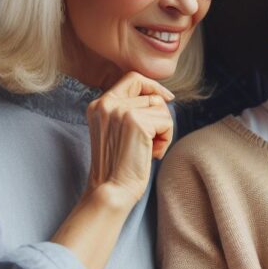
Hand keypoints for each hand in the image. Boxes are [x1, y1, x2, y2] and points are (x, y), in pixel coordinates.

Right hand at [86, 72, 174, 205]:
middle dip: (159, 120)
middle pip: (152, 96)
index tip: (167, 98)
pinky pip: (167, 122)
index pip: (132, 78)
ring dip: (163, 131)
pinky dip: (166, 139)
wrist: (112, 190)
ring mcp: (120, 111)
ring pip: (162, 109)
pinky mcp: (136, 122)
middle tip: (149, 144)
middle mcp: (107, 103)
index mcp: (99, 104)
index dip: (153, 86)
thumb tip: (162, 97)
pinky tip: (151, 154)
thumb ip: (130, 111)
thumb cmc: (120, 166)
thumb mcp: (119, 131)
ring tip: (148, 149)